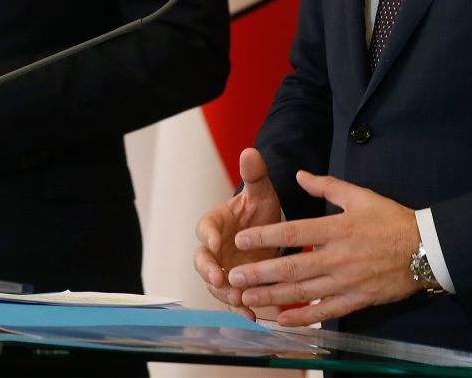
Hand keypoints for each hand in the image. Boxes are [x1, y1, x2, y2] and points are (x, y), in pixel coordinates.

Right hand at [193, 148, 284, 318]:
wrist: (269, 231)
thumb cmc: (259, 210)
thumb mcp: (261, 192)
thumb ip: (255, 175)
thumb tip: (250, 151)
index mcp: (215, 223)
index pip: (204, 228)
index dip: (208, 235)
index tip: (215, 242)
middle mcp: (214, 248)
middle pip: (202, 261)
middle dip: (208, 271)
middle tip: (218, 278)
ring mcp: (223, 269)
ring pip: (215, 284)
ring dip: (225, 293)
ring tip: (239, 299)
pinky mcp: (235, 285)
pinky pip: (232, 300)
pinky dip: (239, 310)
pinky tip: (251, 319)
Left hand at [226, 170, 422, 326]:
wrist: (427, 248)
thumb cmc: (391, 219)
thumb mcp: (360, 195)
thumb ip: (327, 185)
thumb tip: (300, 174)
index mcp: (337, 228)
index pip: (293, 233)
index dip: (265, 236)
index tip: (242, 239)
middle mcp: (339, 257)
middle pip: (292, 267)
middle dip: (260, 273)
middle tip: (234, 276)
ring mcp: (347, 282)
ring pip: (304, 293)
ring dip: (273, 297)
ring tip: (247, 298)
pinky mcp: (357, 300)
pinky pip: (325, 312)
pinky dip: (303, 318)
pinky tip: (282, 320)